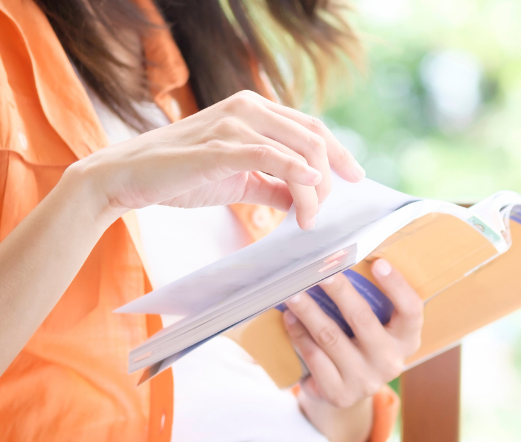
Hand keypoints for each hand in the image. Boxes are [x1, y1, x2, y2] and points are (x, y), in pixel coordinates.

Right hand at [71, 90, 362, 230]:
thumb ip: (274, 186)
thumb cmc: (182, 176)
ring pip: (299, 152)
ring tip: (309, 220)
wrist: (130, 177)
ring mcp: (235, 124)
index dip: (339, 153)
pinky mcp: (222, 146)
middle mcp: (249, 108)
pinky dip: (297, 178)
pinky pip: (272, 158)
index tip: (356, 177)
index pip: (310, 128)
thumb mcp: (239, 181)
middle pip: (313, 138)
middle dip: (331, 178)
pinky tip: (307, 197)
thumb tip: (305, 201)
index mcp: (254, 110)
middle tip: (326, 211)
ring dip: (314, 191)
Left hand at [283, 258, 422, 408]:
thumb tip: (341, 259)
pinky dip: (299, 335)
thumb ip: (372, 301)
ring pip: (330, 337)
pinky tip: (290, 319)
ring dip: (308, 310)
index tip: (378, 262)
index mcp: (407, 340)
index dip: (397, 286)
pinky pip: (314, 357)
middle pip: (363, 319)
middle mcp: (391, 362)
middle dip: (339, 291)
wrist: (349, 390)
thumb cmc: (362, 344)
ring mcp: (365, 381)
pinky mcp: (340, 393)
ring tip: (292, 291)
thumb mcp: (378, 326)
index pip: (411, 310)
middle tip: (320, 270)